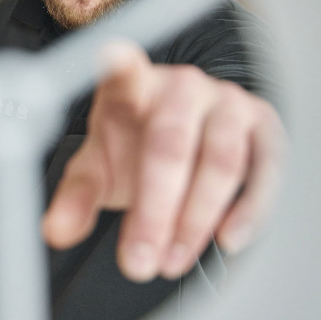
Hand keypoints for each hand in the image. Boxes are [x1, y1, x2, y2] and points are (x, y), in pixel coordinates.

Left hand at [42, 42, 284, 281]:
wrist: (183, 147)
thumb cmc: (135, 149)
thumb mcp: (100, 171)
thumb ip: (76, 196)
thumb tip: (55, 231)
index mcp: (133, 86)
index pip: (124, 71)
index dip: (120, 64)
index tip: (112, 57)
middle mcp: (182, 86)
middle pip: (171, 144)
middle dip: (154, 211)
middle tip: (138, 261)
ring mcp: (227, 102)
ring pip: (221, 161)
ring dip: (196, 220)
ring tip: (170, 263)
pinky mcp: (263, 125)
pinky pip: (265, 169)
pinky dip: (250, 209)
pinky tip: (226, 240)